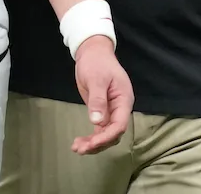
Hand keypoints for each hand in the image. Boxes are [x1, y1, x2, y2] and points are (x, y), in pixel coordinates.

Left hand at [72, 36, 132, 154]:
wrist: (92, 52)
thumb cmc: (97, 62)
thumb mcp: (96, 79)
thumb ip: (98, 100)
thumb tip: (97, 122)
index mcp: (124, 100)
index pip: (120, 124)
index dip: (107, 136)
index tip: (93, 143)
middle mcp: (119, 108)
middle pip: (113, 133)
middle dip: (98, 143)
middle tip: (81, 148)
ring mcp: (111, 111)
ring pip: (106, 134)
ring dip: (93, 143)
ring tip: (76, 148)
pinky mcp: (101, 111)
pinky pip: (99, 129)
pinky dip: (90, 138)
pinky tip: (78, 143)